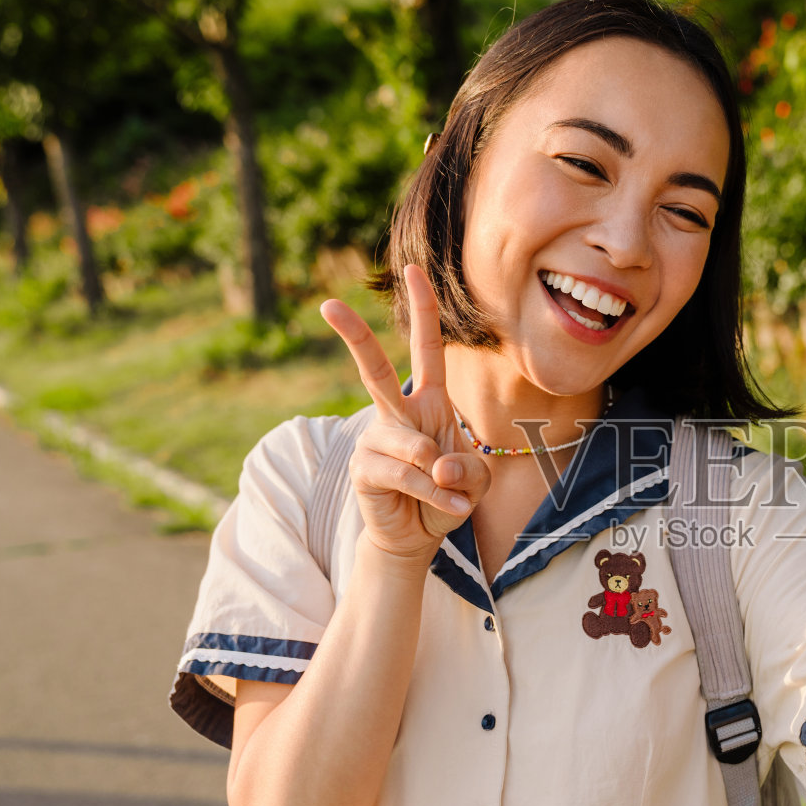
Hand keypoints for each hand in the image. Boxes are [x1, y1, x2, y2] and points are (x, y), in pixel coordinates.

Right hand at [320, 264, 490, 561]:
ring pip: (413, 447)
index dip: (422, 309)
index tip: (414, 268)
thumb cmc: (447, 496)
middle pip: (375, 369)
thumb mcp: (477, 479)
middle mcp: (398, 414)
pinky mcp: (365, 470)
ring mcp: (376, 440)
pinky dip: (433, 496)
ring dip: (442, 479)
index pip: (426, 348)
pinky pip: (406, 476)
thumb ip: (470, 469)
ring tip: (453, 497)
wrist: (418, 537)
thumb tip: (437, 465)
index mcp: (428, 401)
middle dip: (354, 336)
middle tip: (328, 304)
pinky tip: (446, 508)